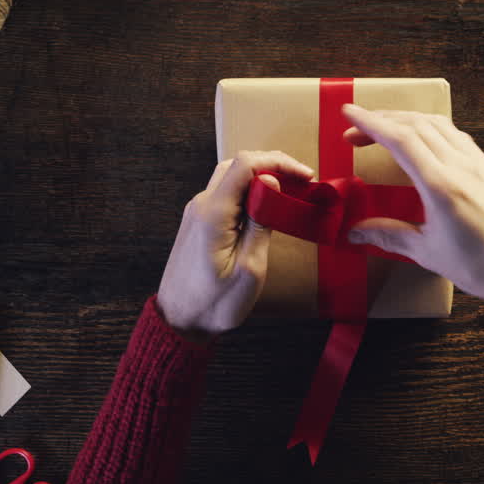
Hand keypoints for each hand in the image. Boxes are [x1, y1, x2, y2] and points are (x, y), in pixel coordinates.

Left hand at [158, 151, 313, 334]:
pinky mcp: (199, 221)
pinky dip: (248, 191)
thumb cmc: (214, 304)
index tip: (304, 176)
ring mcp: (197, 212)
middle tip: (301, 179)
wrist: (179, 321)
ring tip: (289, 189)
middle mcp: (201, 205)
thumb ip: (261, 223)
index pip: (245, 165)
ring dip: (260, 176)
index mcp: (213, 214)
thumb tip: (271, 184)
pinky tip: (267, 204)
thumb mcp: (249, 270)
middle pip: (237, 164)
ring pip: (230, 176)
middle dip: (272, 164)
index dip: (279, 162)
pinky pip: (225, 194)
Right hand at [342, 105, 483, 303]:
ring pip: (439, 125)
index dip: (371, 123)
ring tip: (386, 128)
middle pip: (417, 125)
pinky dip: (434, 128)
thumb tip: (356, 231)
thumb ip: (390, 235)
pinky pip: (458, 136)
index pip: (401, 140)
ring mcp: (479, 165)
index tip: (350, 114)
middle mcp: (462, 167)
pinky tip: (425, 139)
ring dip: (408, 119)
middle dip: (382, 120)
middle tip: (356, 128)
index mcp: (442, 186)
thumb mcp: (428, 253)